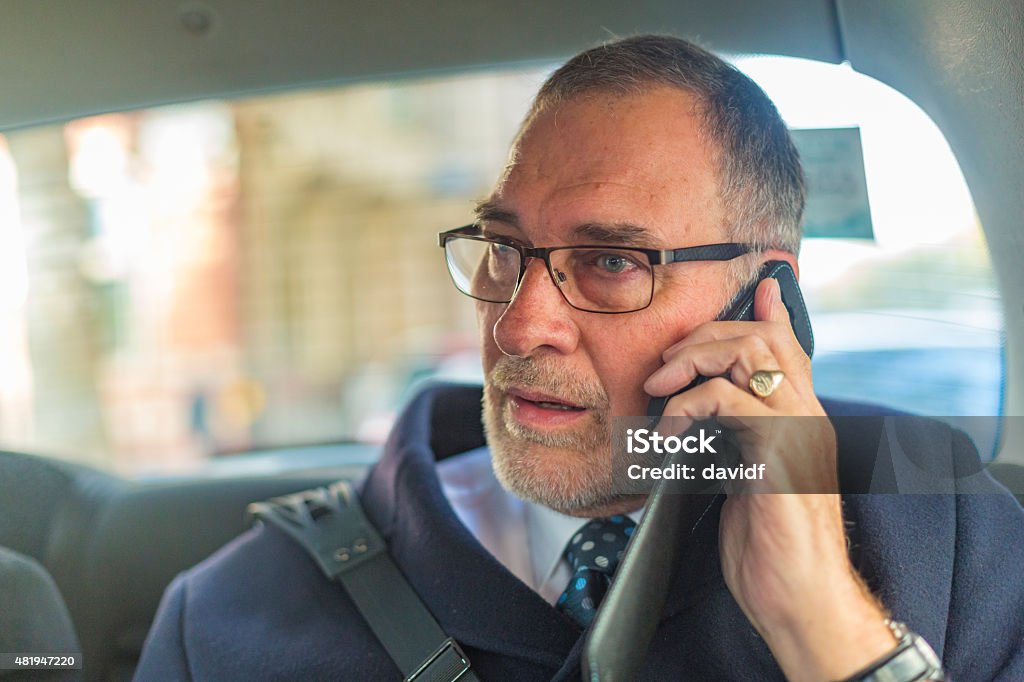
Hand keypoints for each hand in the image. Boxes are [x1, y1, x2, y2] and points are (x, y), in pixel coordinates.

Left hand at [644, 278, 896, 681]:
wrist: (802, 601)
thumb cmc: (772, 548)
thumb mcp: (751, 482)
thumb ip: (739, 442)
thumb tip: (710, 422)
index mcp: (802, 420)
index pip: (789, 348)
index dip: (769, 314)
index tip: (757, 288)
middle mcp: (807, 417)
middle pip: (762, 339)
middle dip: (704, 338)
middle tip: (665, 368)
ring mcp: (798, 433)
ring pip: (750, 355)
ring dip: (694, 361)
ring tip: (661, 390)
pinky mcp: (780, 456)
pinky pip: (730, 402)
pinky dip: (688, 408)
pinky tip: (671, 437)